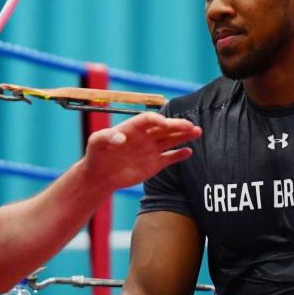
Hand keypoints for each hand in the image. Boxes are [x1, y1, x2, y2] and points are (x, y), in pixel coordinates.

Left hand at [81, 112, 200, 190]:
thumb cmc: (96, 155)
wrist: (100, 175)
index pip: (148, 120)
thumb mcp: (96, 142)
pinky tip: (189, 151)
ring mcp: (151, 149)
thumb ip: (106, 137)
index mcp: (132, 128)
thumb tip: (120, 137)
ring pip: (171, 140)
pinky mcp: (154, 164)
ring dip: (184, 135)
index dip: (156, 120)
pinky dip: (179, 155)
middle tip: (190, 125)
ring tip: (197, 131)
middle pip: (164, 128)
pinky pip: (170, 157)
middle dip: (177, 126)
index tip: (164, 123)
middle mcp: (145, 136)